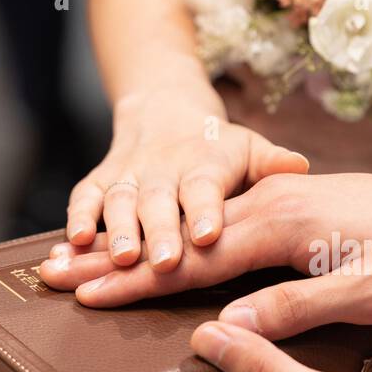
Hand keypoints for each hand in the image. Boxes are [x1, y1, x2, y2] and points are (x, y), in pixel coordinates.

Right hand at [40, 156, 371, 337]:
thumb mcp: (366, 292)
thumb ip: (296, 308)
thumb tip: (225, 330)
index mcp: (281, 225)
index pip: (192, 261)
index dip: (135, 284)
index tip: (84, 298)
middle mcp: (267, 204)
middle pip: (176, 239)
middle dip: (113, 261)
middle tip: (52, 279)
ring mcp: (273, 200)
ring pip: (189, 228)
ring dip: (134, 247)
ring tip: (79, 262)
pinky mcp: (284, 205)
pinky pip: (215, 225)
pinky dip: (174, 240)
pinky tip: (150, 251)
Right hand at [62, 88, 309, 269]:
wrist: (163, 108)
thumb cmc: (219, 146)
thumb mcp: (249, 147)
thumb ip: (271, 162)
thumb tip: (300, 166)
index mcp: (204, 165)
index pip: (204, 188)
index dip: (204, 211)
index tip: (207, 237)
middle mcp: (162, 170)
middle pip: (159, 201)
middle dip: (158, 232)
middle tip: (163, 262)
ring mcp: (128, 176)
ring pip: (118, 202)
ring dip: (116, 232)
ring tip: (120, 261)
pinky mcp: (100, 181)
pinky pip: (84, 198)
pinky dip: (76, 219)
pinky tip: (70, 246)